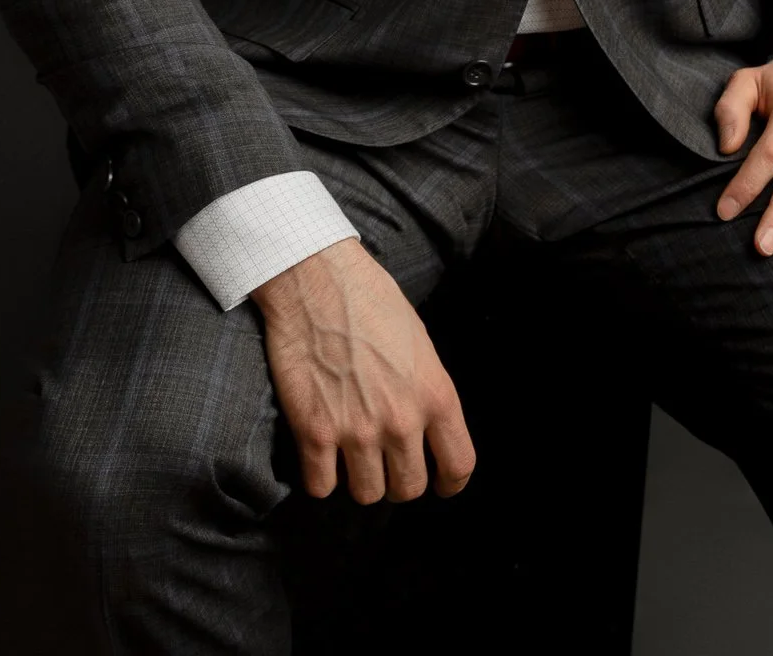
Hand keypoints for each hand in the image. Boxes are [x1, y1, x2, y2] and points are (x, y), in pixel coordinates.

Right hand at [251, 238, 475, 504]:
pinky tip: (321, 455)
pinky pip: (321, 486)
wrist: (317, 278)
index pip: (459, 466)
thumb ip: (427, 390)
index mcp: (435, 394)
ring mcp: (356, 430)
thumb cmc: (370, 299)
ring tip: (351, 456)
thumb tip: (425, 426)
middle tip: (385, 462)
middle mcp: (401, 420)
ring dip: (359, 479)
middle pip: (408, 488)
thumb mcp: (420, 342)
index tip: (440, 483)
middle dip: (398, 480)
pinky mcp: (313, 432)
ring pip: (366, 494)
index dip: (449, 482)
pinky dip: (321, 477)